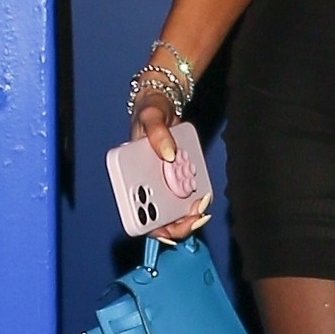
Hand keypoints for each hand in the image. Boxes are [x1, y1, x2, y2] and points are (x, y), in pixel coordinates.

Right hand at [130, 88, 211, 241]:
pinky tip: (204, 196)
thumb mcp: (151, 116)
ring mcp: (163, 183)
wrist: (164, 104)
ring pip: (175, 212)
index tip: (167, 229)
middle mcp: (146, 184)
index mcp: (130, 175)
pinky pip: (187, 195)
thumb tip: (169, 154)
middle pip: (159, 219)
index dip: (150, 226)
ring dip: (189, 215)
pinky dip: (196, 200)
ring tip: (202, 207)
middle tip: (196, 216)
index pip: (136, 212)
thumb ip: (157, 132)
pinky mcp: (178, 178)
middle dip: (178, 224)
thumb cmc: (150, 111)